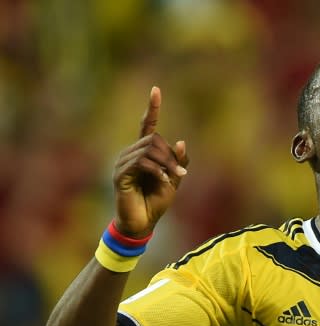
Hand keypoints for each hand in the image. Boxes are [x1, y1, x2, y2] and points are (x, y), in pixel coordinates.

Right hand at [113, 86, 188, 236]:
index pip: (147, 126)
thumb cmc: (156, 202)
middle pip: (153, 139)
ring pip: (148, 149)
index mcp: (144, 153)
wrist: (143, 223)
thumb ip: (178, 162)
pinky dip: (157, 170)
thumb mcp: (174, 181)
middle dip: (170, 156)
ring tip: (172, 179)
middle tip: (179, 173)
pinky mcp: (121, 175)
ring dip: (166, 164)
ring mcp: (123, 163)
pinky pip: (142, 162)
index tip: (156, 90)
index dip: (152, 108)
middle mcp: (131, 154)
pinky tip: (163, 181)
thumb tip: (181, 141)